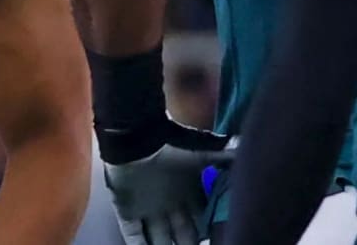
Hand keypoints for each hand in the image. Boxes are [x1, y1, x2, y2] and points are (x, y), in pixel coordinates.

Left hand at [100, 117, 234, 244]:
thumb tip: (245, 151)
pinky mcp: (127, 212)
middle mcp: (169, 204)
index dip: (210, 230)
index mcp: (186, 192)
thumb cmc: (170, 145)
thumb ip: (225, 156)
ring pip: (160, 239)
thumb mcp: (202, 153)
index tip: (223, 237)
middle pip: (183, 235)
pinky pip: (134, 236)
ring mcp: (147, 209)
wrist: (137, 138)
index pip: (201, 219)